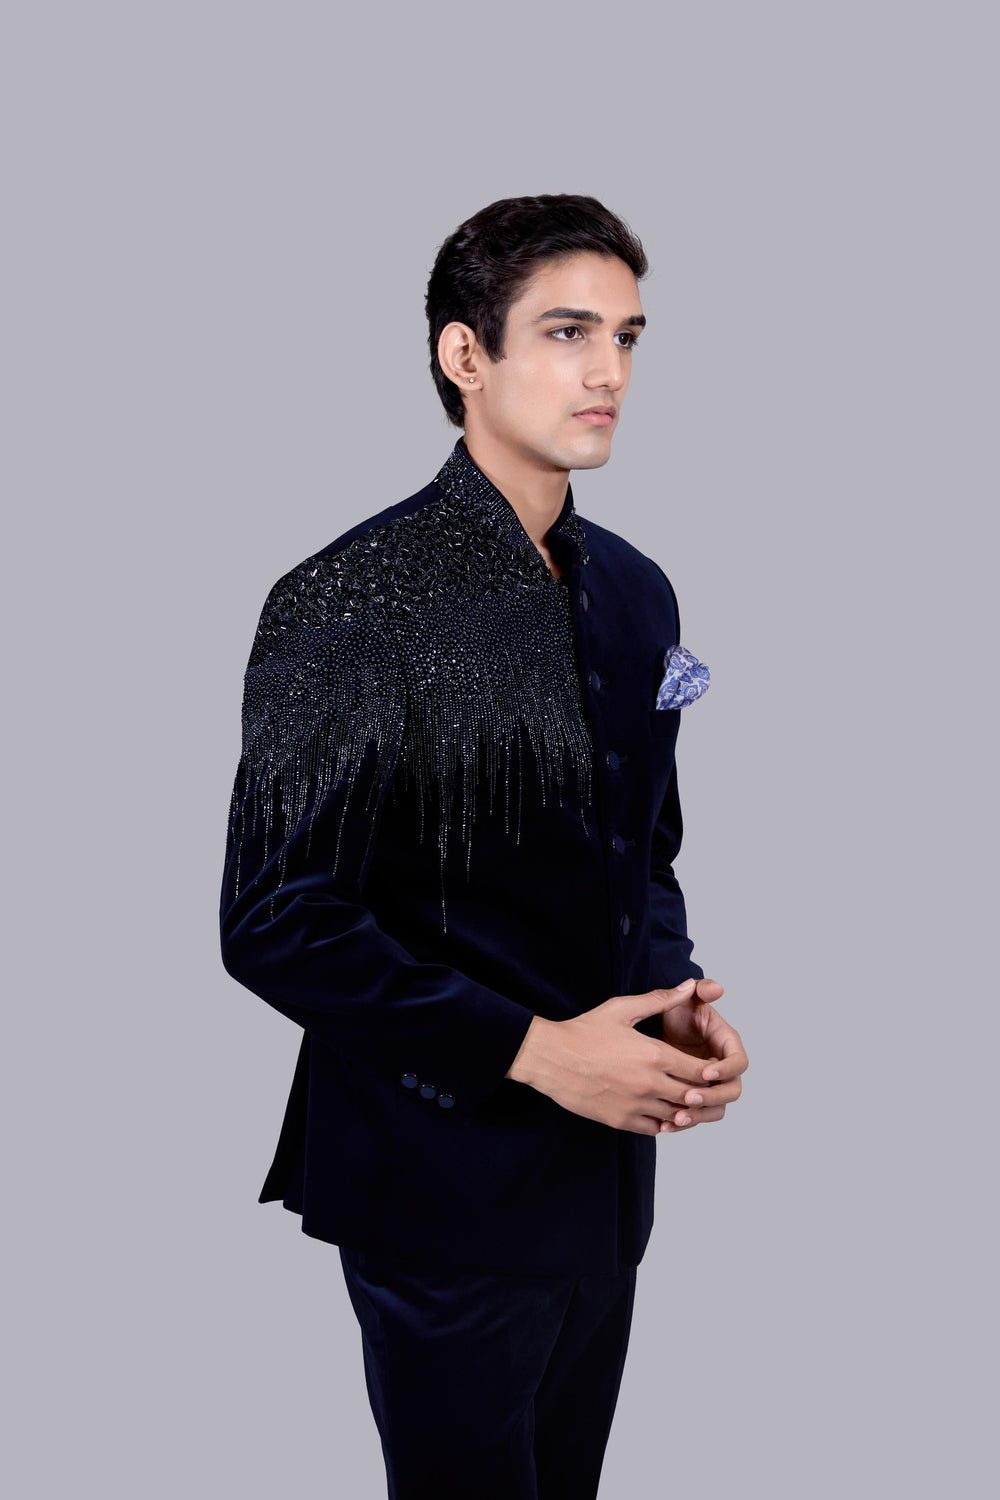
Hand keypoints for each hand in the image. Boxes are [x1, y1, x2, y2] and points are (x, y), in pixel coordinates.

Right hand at [507, 979, 728, 1135]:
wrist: (550, 1058)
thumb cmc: (584, 1031)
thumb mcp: (622, 1009)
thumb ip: (659, 1000)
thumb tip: (687, 987)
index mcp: (654, 1055)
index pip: (701, 1071)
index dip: (712, 1072)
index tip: (711, 1068)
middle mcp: (649, 1084)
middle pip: (693, 1096)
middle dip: (702, 1092)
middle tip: (704, 1086)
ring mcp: (636, 1105)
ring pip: (677, 1115)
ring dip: (685, 1108)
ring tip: (685, 1098)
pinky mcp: (621, 1121)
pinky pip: (656, 1129)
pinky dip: (664, 1122)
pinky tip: (663, 1111)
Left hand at [649, 977, 747, 1132]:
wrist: (656, 1031)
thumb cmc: (675, 1012)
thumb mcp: (686, 999)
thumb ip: (701, 991)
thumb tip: (717, 987)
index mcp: (727, 1045)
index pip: (739, 1063)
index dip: (726, 1069)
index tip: (706, 1072)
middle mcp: (724, 1068)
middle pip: (732, 1091)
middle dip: (712, 1097)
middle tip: (688, 1097)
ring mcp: (711, 1085)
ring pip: (716, 1109)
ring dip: (700, 1116)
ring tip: (676, 1118)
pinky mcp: (696, 1098)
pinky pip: (698, 1116)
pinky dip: (685, 1122)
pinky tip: (666, 1125)